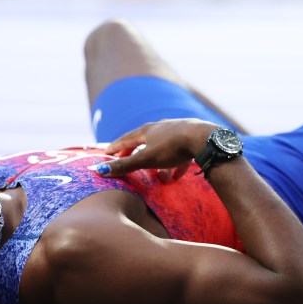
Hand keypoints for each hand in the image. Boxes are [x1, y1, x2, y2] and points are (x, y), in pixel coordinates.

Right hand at [97, 118, 217, 182]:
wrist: (203, 137)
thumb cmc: (172, 147)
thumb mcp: (145, 159)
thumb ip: (124, 166)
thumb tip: (99, 170)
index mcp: (146, 130)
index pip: (126, 139)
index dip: (115, 147)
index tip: (107, 153)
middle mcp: (160, 127)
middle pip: (143, 141)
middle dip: (135, 152)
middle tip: (126, 159)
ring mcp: (176, 131)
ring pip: (163, 148)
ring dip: (158, 162)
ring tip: (157, 176)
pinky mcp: (191, 138)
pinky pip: (180, 153)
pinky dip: (176, 164)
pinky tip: (177, 176)